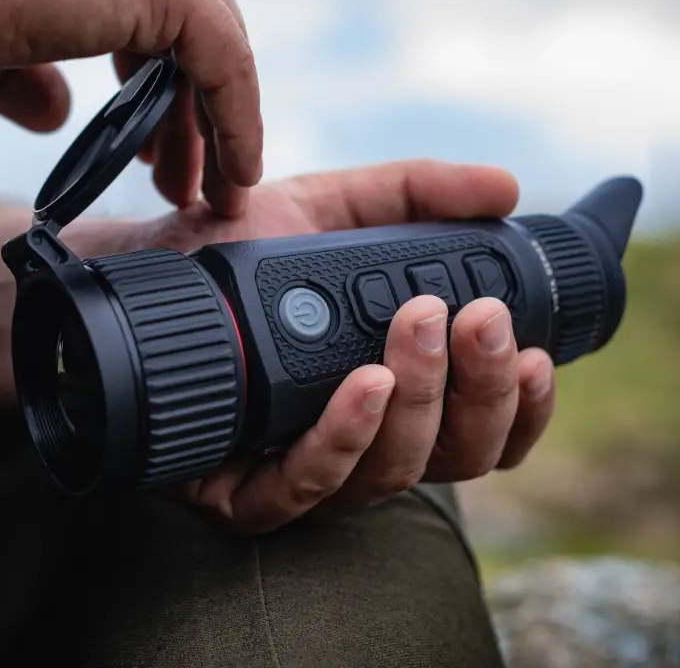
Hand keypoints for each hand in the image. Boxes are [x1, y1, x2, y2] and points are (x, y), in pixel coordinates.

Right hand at [0, 0, 259, 215]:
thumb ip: (33, 70)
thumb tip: (55, 114)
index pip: (163, 11)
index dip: (166, 86)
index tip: (156, 146)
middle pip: (197, 35)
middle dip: (193, 118)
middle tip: (184, 182)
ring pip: (219, 53)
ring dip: (215, 133)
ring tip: (206, 196)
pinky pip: (228, 67)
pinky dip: (238, 126)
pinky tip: (236, 175)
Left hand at [143, 159, 556, 533]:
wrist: (142, 271)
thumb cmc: (240, 250)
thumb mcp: (332, 207)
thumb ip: (414, 195)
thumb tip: (504, 187)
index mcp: (393, 388)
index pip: (481, 425)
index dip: (522, 404)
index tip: (538, 350)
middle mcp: (359, 439)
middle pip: (452, 454)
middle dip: (479, 392)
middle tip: (476, 320)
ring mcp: (303, 470)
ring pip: (391, 474)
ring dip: (419, 402)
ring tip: (420, 326)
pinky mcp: (240, 492)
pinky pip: (303, 490)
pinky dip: (343, 439)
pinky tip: (363, 385)